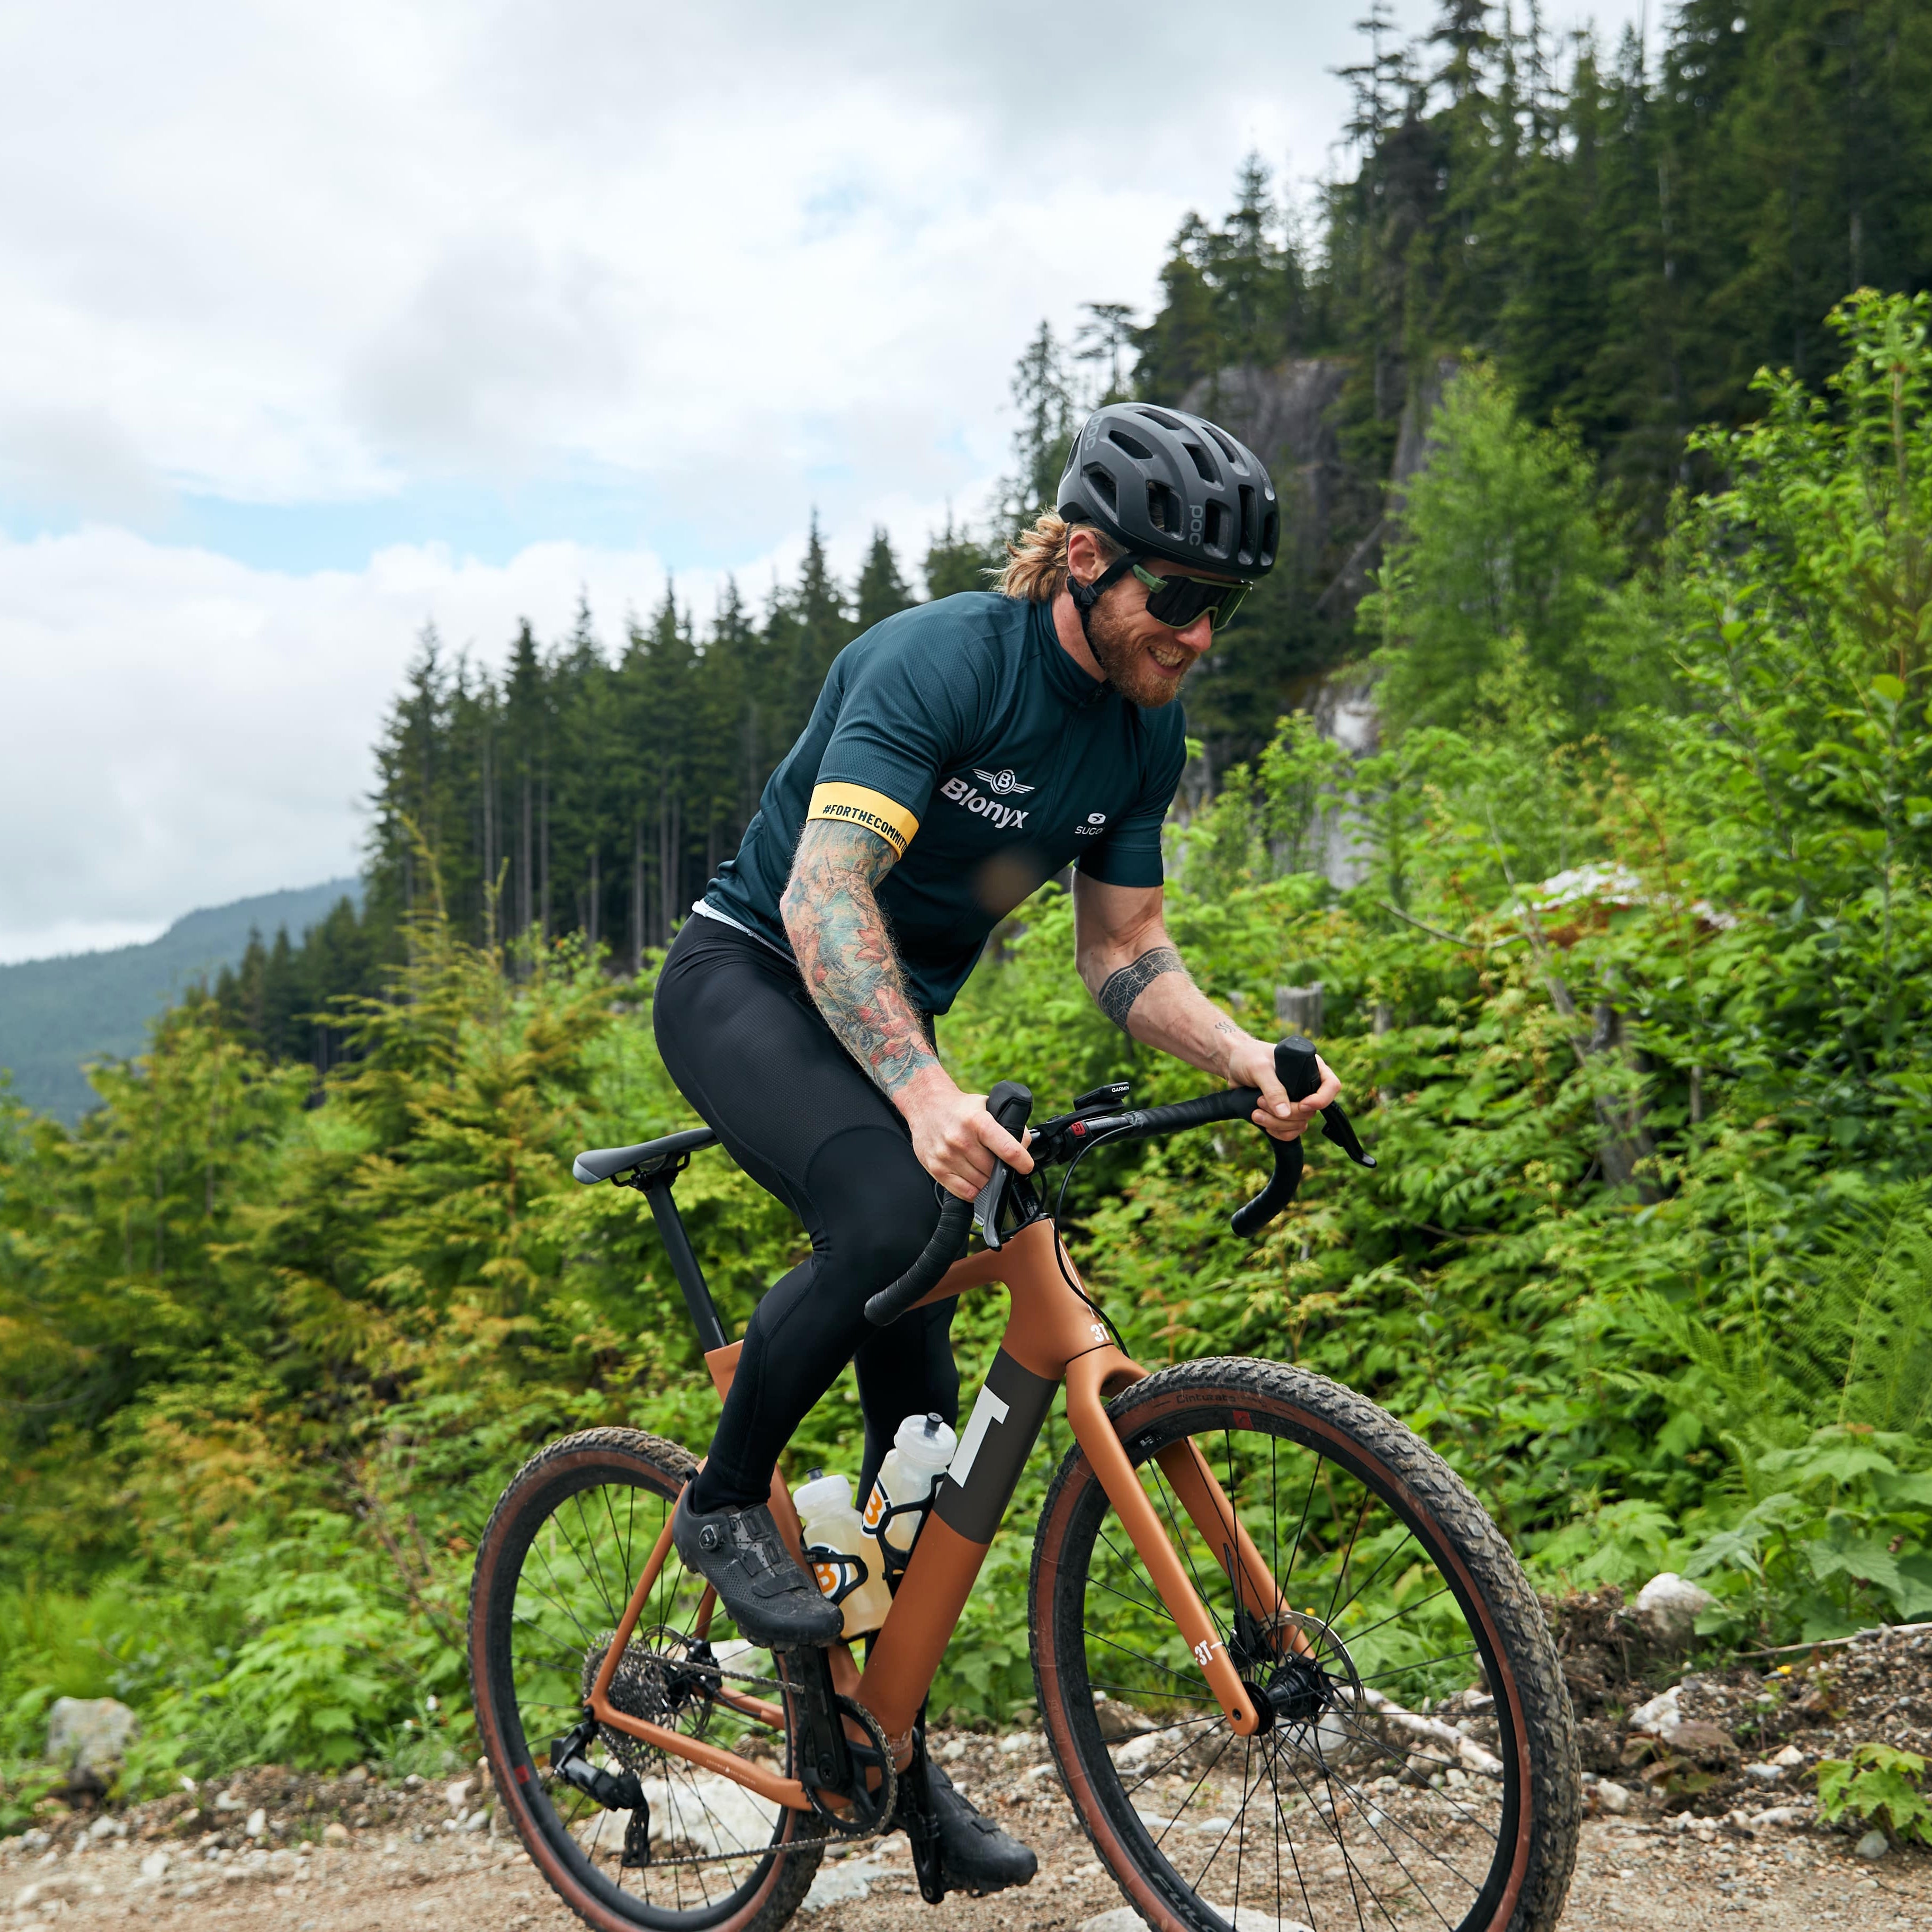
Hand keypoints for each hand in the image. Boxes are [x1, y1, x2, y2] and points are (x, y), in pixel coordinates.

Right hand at [897, 1068, 1034, 1200]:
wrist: (925, 1104)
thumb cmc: (959, 1108)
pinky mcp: (936, 1168)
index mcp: (977, 1121)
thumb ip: (1007, 1124)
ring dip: (988, 1180)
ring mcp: (946, 1156)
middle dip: (1002, 1169)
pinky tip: (975, 1179)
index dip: (1022, 1162)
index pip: (1007, 1149)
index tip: (1026, 1166)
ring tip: (985, 1167)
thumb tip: (1024, 1146)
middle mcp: (960, 1139)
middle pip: (994, 1170)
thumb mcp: (987, 1105)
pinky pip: (964, 1192)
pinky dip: (975, 1191)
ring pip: (981, 1184)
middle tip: (1000, 1163)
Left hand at [1225, 1035, 1340, 1141]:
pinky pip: (1291, 1132)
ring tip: (1256, 1113)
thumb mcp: (1259, 1068)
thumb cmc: (1248, 1057)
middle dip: (1287, 1113)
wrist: (1232, 1064)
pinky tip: (1263, 1124)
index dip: (1321, 1099)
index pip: (1331, 1086)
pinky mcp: (1285, 1113)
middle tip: (1261, 1102)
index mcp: (1310, 1067)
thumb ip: (1273, 1088)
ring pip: (1300, 1124)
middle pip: (1311, 1111)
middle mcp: (1307, 1086)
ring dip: (1278, 1124)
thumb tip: (1285, 1113)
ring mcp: (1296, 1101)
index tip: (1302, 1105)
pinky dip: (1278, 1132)